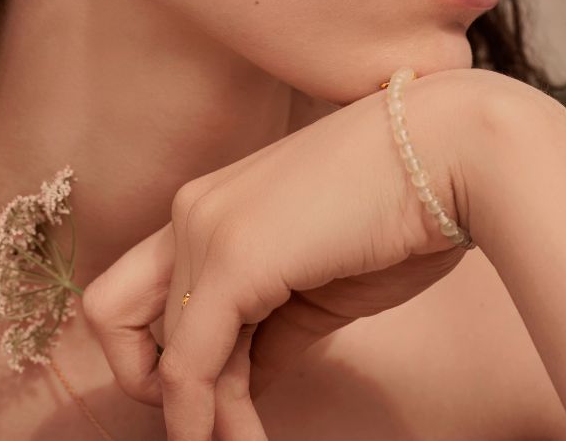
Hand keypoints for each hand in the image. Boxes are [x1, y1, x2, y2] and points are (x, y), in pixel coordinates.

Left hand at [82, 66, 494, 440]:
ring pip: (161, 355)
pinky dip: (207, 420)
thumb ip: (268, 330)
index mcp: (213, 207)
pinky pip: (191, 368)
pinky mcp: (232, 258)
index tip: (226, 397)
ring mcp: (206, 229)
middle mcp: (192, 211)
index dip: (173, 359)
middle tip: (221, 424)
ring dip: (199, 420)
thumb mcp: (318, 283)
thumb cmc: (400, 210)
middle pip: (114, 317)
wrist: (451, 151)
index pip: (148, 297)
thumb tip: (238, 387)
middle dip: (156, 386)